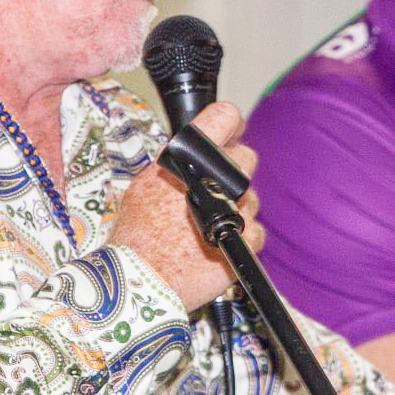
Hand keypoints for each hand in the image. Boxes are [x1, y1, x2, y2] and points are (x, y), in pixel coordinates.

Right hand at [110, 101, 262, 311]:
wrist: (143, 277)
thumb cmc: (138, 235)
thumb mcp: (146, 185)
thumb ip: (176, 167)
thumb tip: (194, 160)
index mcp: (189, 157)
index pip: (223, 117)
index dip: (230, 123)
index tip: (231, 130)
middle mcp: (217, 177)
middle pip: (246, 158)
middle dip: (234, 174)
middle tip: (214, 192)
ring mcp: (237, 208)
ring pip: (251, 199)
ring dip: (237, 210)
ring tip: (207, 228)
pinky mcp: (247, 238)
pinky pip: (256, 232)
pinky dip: (242, 239)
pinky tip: (218, 246)